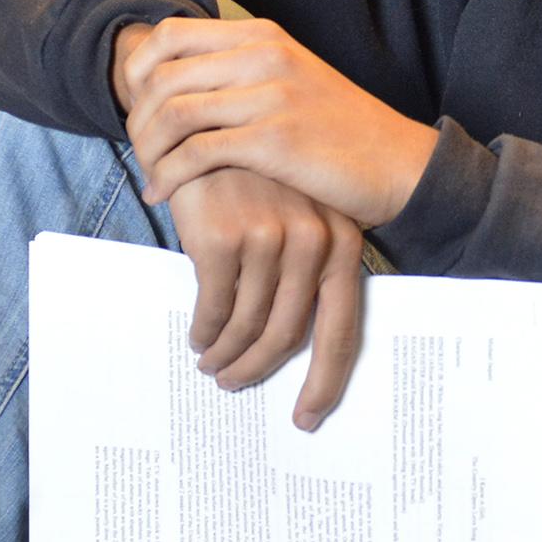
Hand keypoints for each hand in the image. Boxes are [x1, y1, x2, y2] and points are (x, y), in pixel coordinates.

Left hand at [116, 17, 438, 228]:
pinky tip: (163, 193)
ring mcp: (270, 96)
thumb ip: (240, 73)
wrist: (400, 165)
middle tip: (137, 149)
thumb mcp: (290, 81)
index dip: (137, 69)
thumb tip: (178, 85)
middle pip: (162, 74)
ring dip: (147, 149)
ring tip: (149, 173)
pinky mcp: (274, 141)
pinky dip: (169, 175)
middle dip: (136, 117)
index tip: (135, 106)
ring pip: (173, 113)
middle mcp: (263, 56)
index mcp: (262, 36)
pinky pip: (197, 153)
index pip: (170, 34)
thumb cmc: (341, 132)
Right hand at [165, 166, 367, 428]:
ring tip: (212, 364)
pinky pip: (213, 309)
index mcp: (340, 240)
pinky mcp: (222, 238)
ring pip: (248, 327)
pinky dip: (204, 332)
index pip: (343, 328)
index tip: (306, 417)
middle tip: (235, 385)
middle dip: (259, 371)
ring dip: (227, 356)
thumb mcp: (294, 217)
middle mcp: (312, 240)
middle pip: (289, 336)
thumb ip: (303, 272)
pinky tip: (198, 336)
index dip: (325, 381)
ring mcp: (269, 237)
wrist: (203, 124)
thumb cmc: (252, 181)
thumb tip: (297, 347)